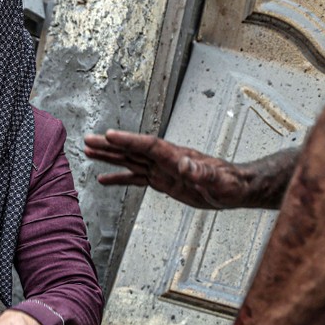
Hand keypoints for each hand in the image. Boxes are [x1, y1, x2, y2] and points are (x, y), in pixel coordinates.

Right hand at [83, 129, 250, 208]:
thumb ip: (202, 172)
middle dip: (110, 145)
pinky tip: (103, 179)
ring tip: (88, 151)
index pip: (148, 145)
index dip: (128, 140)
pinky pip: (135, 178)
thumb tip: (184, 164)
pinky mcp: (161, 181)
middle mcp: (165, 160)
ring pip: (130, 160)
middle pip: (133, 149)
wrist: (236, 188)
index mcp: (176, 157)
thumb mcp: (219, 181)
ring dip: (109, 156)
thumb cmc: (230, 184)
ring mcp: (162, 170)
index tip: (108, 135)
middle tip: (87, 139)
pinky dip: (119, 178)